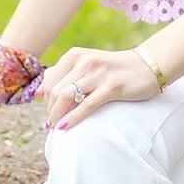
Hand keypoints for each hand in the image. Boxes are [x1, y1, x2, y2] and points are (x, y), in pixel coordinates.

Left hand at [39, 47, 159, 130]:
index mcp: (75, 55)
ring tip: (55, 128)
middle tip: (52, 124)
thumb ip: (61, 75)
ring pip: (66, 97)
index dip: (45, 100)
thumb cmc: (114, 69)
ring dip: (56, 116)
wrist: (148, 66)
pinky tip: (65, 128)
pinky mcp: (112, 87)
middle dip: (50, 110)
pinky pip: (86, 105)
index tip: (50, 112)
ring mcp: (98, 73)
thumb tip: (35, 94)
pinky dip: (72, 118)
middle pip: (55, 90)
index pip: (50, 81)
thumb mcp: (86, 65)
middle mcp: (85, 61)